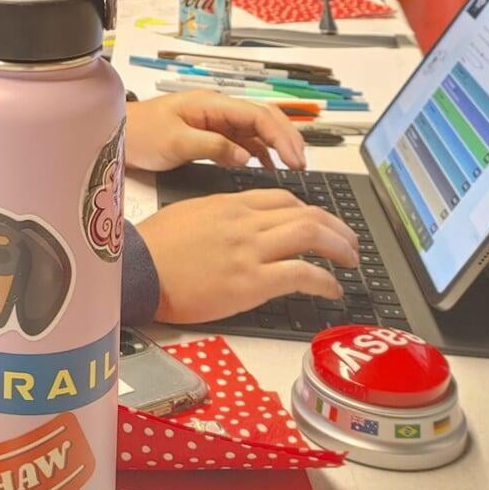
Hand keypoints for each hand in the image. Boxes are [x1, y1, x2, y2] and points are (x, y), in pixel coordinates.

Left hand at [125, 90, 305, 171]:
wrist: (118, 134)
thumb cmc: (140, 134)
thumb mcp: (175, 142)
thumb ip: (212, 147)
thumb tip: (246, 156)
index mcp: (211, 104)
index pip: (257, 115)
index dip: (281, 135)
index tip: (294, 159)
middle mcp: (218, 109)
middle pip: (264, 116)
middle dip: (287, 136)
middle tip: (301, 163)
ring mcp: (216, 121)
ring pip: (257, 128)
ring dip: (277, 144)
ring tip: (292, 166)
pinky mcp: (212, 134)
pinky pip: (244, 140)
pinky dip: (260, 151)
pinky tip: (268, 167)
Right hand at [136, 191, 358, 323]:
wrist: (137, 269)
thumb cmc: (154, 246)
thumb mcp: (190, 215)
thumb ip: (222, 216)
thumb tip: (242, 226)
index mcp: (230, 203)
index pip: (284, 199)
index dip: (311, 212)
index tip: (321, 225)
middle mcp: (246, 221)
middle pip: (307, 213)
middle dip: (338, 227)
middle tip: (350, 244)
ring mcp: (250, 250)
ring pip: (311, 236)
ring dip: (340, 248)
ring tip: (351, 262)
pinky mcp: (250, 281)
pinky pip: (301, 274)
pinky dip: (325, 281)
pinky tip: (333, 290)